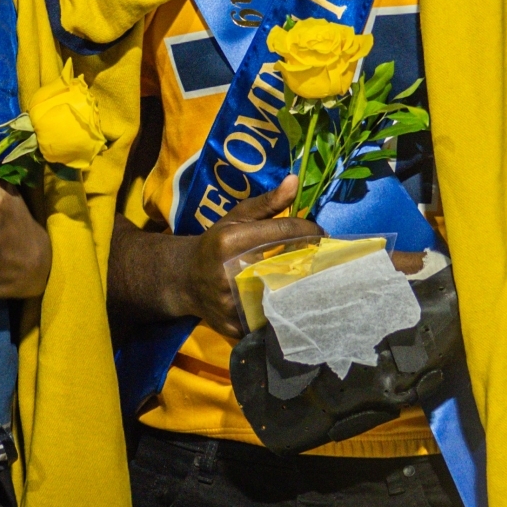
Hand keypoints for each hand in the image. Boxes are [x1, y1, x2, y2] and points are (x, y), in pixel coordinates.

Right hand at [106, 175, 321, 341]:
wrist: (185, 280)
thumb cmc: (216, 244)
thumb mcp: (236, 217)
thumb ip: (268, 202)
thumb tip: (295, 180)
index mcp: (231, 241)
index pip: (282, 232)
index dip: (308, 230)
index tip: (321, 232)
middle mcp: (230, 272)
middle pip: (286, 266)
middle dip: (307, 261)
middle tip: (320, 258)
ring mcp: (232, 303)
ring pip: (282, 296)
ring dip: (299, 287)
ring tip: (309, 279)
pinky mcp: (237, 326)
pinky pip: (271, 318)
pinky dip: (284, 309)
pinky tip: (290, 300)